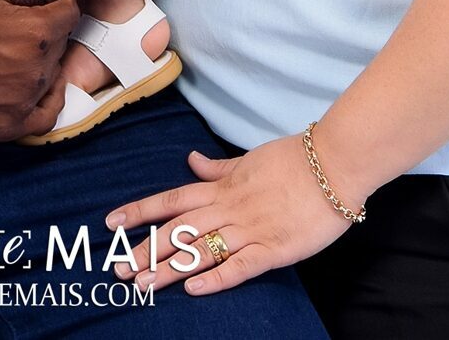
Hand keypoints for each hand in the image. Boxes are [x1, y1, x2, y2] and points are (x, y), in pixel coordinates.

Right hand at [0, 0, 78, 139]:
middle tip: (17, 20)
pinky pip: (44, 117)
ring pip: (52, 76)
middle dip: (45, 30)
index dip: (52, 0)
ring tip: (14, 47)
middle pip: (61, 43)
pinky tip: (23, 83)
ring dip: (42, 62)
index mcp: (31, 30)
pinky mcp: (4, 127)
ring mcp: (19, 103)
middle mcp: (32, 71)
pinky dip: (40, 100)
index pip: (70, 11)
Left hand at [105, 136, 357, 295]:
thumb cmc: (294, 160)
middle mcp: (229, 208)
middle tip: (118, 268)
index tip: (112, 223)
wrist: (335, 164)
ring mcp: (250, 229)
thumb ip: (218, 167)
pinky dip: (216, 277)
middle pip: (178, 230)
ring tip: (142, 284)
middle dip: (146, 249)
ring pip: (201, 250)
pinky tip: (193, 289)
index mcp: (222, 187)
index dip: (140, 211)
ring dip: (170, 268)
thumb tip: (190, 160)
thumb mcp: (249, 159)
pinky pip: (240, 266)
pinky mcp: (274, 249)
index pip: (171, 199)